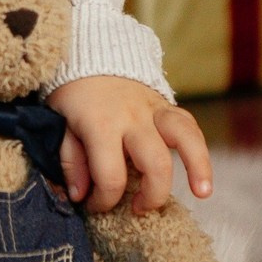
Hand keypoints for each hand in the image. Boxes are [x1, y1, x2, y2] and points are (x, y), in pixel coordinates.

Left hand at [45, 76, 211, 214]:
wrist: (88, 52)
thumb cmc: (71, 95)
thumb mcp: (58, 124)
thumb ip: (69, 160)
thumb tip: (78, 195)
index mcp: (100, 124)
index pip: (110, 176)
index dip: (104, 200)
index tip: (94, 205)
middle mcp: (132, 117)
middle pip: (154, 163)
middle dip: (150, 196)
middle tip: (136, 209)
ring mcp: (153, 109)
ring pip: (185, 138)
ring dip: (197, 167)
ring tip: (201, 193)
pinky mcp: (166, 106)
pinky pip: (189, 126)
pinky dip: (199, 150)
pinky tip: (202, 175)